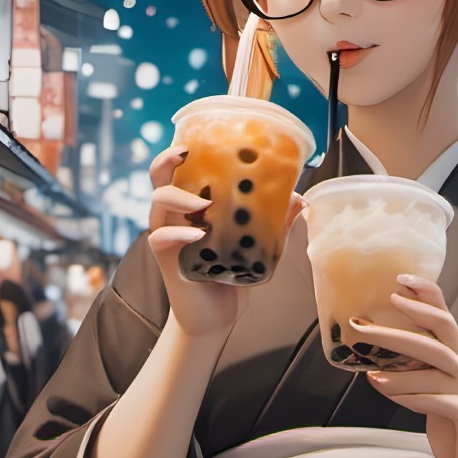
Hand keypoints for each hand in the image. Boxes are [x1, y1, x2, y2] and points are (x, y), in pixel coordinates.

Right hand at [142, 146, 300, 348]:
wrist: (216, 316)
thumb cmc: (231, 276)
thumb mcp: (257, 246)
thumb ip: (275, 223)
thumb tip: (300, 200)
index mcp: (190, 206)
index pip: (177, 171)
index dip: (177, 152)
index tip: (193, 141)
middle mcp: (174, 216)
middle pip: (157, 178)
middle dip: (166, 161)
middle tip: (186, 155)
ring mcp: (167, 236)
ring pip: (157, 203)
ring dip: (179, 197)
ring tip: (205, 204)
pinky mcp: (166, 259)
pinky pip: (160, 238)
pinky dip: (178, 233)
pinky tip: (198, 234)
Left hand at [351, 276, 457, 457]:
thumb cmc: (454, 426)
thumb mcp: (434, 392)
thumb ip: (417, 372)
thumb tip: (377, 359)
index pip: (445, 315)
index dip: (426, 294)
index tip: (399, 280)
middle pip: (437, 333)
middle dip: (404, 321)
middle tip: (370, 317)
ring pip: (432, 365)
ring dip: (398, 365)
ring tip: (369, 371)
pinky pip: (435, 399)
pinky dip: (408, 395)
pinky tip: (386, 392)